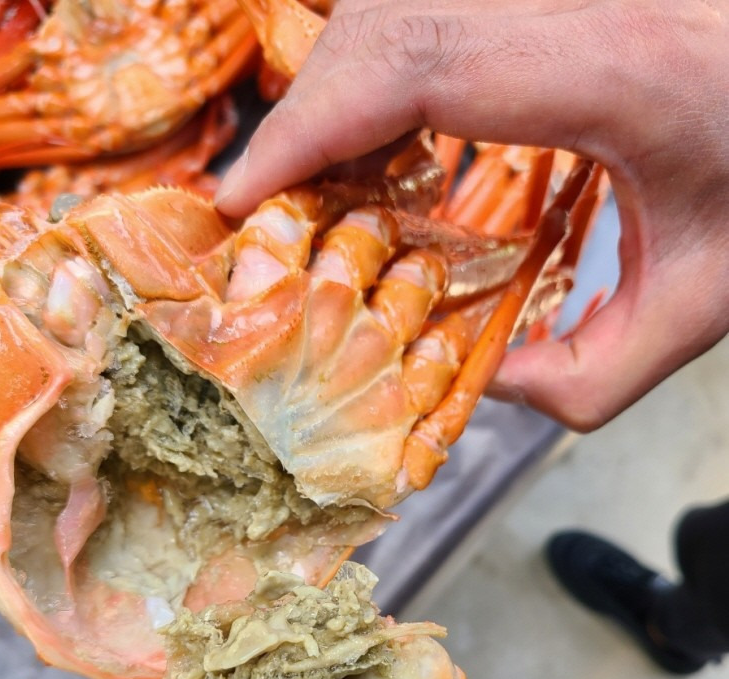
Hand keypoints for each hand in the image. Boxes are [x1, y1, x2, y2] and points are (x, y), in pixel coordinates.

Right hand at [216, 0, 728, 429]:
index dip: (311, 125)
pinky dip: (384, 71)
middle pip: (390, 19)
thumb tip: (482, 386)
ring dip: (341, 89)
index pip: (419, 62)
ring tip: (320, 180)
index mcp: (617, 69)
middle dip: (308, 112)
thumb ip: (589, 375)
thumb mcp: (700, 306)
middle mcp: (586, 1)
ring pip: (401, 3)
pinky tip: (387, 139)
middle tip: (273, 203)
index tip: (250, 196)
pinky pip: (435, 10)